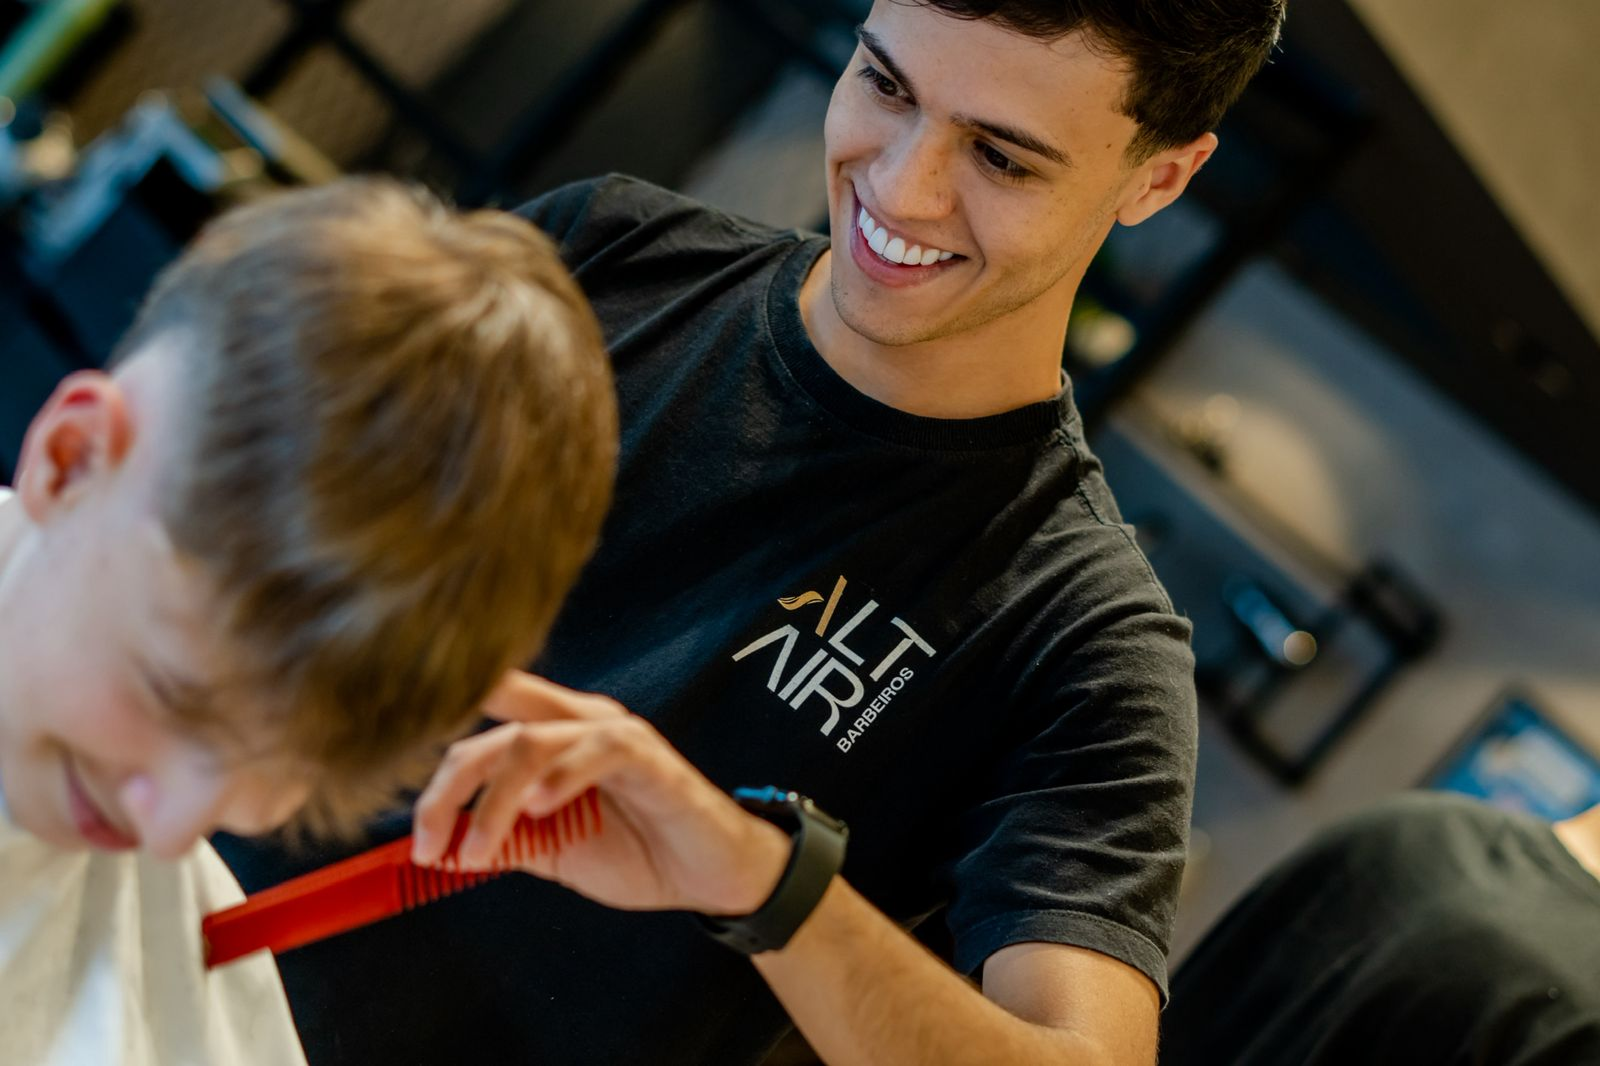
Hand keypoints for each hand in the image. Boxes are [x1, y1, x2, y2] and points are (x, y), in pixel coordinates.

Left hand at [411, 671, 792, 914]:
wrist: (710, 876)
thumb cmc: (638, 852)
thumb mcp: (553, 850)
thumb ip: (503, 839)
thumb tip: (438, 847)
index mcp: (554, 734)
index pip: (484, 713)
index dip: (434, 739)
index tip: (395, 795)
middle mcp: (579, 720)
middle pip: (492, 728)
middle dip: (446, 787)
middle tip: (427, 843)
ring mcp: (614, 733)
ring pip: (530, 742)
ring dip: (492, 802)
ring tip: (478, 852)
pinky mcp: (649, 757)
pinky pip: (596, 750)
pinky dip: (559, 778)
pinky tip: (540, 810)